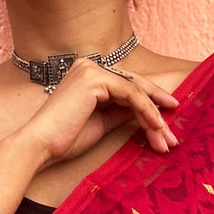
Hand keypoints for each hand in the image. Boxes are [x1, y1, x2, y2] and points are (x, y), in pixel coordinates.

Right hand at [14, 56, 179, 168]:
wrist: (40, 146)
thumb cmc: (65, 139)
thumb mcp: (101, 123)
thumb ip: (122, 112)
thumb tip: (147, 112)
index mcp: (88, 75)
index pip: (127, 86)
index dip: (150, 104)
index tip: (166, 125)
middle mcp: (90, 66)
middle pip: (135, 86)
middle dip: (157, 111)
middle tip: (173, 135)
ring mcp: (91, 69)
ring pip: (136, 91)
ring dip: (155, 116)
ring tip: (167, 139)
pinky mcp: (94, 78)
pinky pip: (130, 94)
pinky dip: (147, 110)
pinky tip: (157, 126)